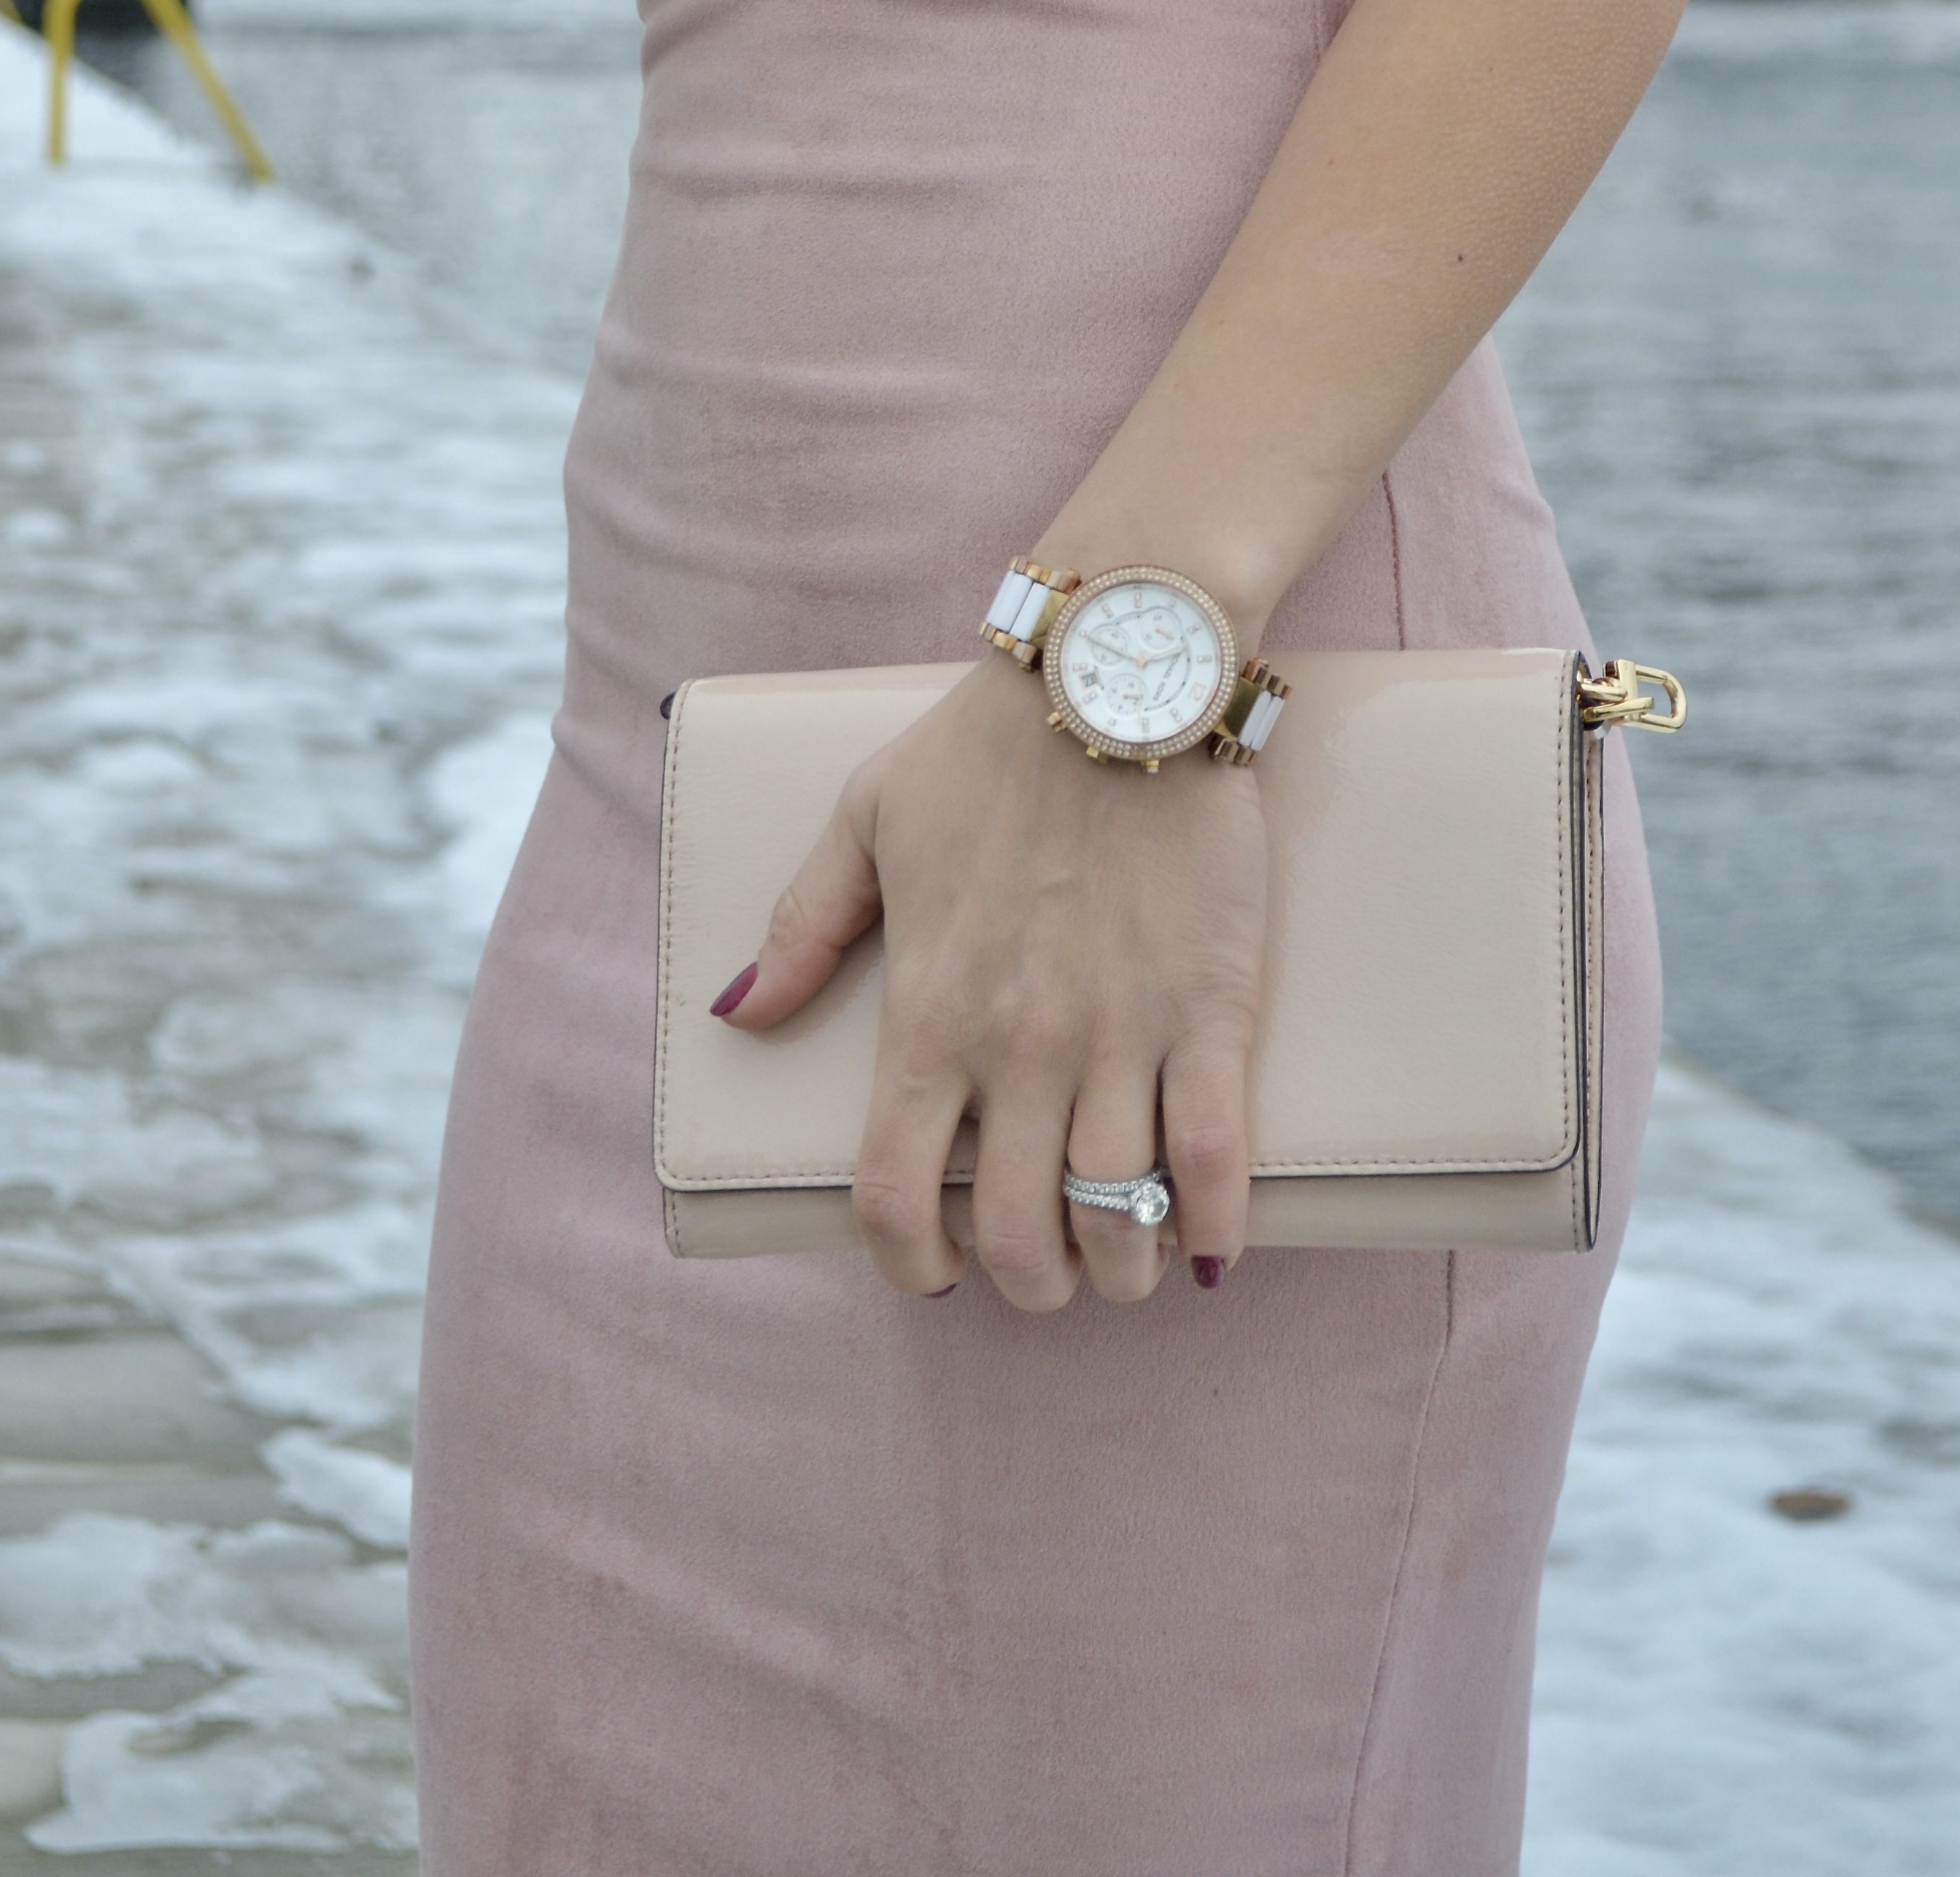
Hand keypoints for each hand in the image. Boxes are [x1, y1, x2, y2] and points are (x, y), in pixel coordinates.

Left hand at [729, 664, 1267, 1308]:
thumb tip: (742, 1016)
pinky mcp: (1212, 1007)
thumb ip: (801, 928)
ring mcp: (1119, 1033)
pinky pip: (1218, 1154)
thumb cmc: (984, 747)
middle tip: (1044, 1270)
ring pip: (1115, 1214)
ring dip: (1118, 1265)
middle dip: (1029, 1282)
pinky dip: (1213, 1224)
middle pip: (1015, 1234)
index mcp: (929, 1011)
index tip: (932, 1270)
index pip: (893, 1193)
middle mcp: (1018, 1045)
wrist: (1116, 677)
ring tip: (1122, 1256)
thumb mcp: (864, 818)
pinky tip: (1207, 1244)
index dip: (908, 1261)